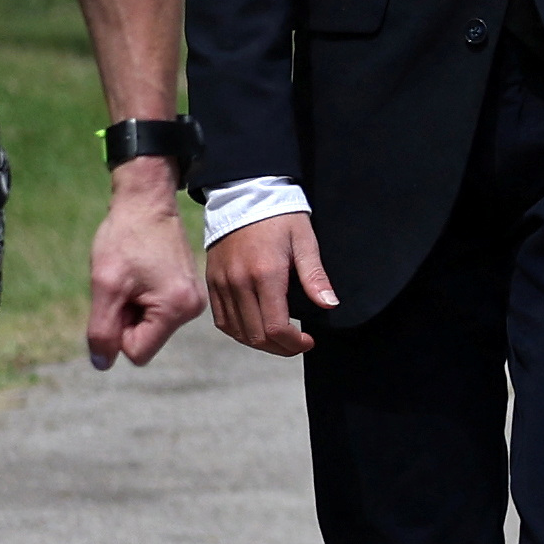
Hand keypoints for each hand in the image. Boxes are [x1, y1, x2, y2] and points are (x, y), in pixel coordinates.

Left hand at [85, 170, 199, 367]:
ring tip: (132, 276)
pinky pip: (157, 313)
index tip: (117, 296)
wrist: (146, 203)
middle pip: (144, 340)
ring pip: (149, 327)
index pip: (136, 352)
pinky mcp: (187, 292)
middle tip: (123, 283)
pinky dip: (141, 299)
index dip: (116, 329)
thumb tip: (101, 364)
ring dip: (132, 308)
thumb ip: (102, 329)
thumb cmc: (124, 239)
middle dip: (126, 318)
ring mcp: (193, 301)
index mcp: (176, 309)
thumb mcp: (105, 285)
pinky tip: (140, 275)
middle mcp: (192, 310)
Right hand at [201, 211, 336, 359]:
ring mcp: (222, 284)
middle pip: (256, 335)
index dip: (294, 343)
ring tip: (280, 340)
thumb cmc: (281, 217)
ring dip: (260, 343)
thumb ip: (315, 276)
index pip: (276, 327)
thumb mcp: (305, 241)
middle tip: (298, 344)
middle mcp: (239, 283)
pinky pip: (222, 320)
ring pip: (237, 332)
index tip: (308, 341)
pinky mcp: (213, 282)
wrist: (244, 195)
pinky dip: (239, 332)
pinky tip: (256, 330)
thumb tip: (330, 304)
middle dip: (281, 348)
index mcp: (265, 274)